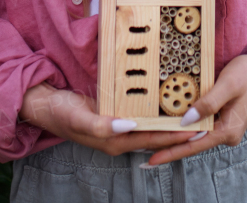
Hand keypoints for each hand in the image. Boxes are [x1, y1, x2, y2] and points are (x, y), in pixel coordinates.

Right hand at [19, 83, 192, 156]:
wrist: (44, 105)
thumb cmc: (60, 113)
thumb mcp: (78, 117)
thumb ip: (101, 125)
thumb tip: (128, 126)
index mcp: (114, 141)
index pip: (151, 140)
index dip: (173, 135)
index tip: (194, 128)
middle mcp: (119, 137)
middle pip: (155, 137)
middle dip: (178, 132)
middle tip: (202, 121)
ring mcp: (117, 128)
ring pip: (150, 128)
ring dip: (169, 123)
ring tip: (191, 114)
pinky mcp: (115, 117)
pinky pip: (140, 118)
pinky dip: (155, 114)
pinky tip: (165, 106)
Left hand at [142, 27, 246, 166]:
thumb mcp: (228, 84)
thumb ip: (208, 102)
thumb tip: (186, 120)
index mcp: (228, 130)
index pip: (193, 145)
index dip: (171, 152)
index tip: (150, 159)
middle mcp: (227, 134)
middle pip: (192, 144)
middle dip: (168, 148)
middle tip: (142, 152)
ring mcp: (225, 128)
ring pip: (195, 136)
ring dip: (175, 138)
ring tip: (150, 142)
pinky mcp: (223, 120)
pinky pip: (200, 128)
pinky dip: (185, 128)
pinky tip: (170, 128)